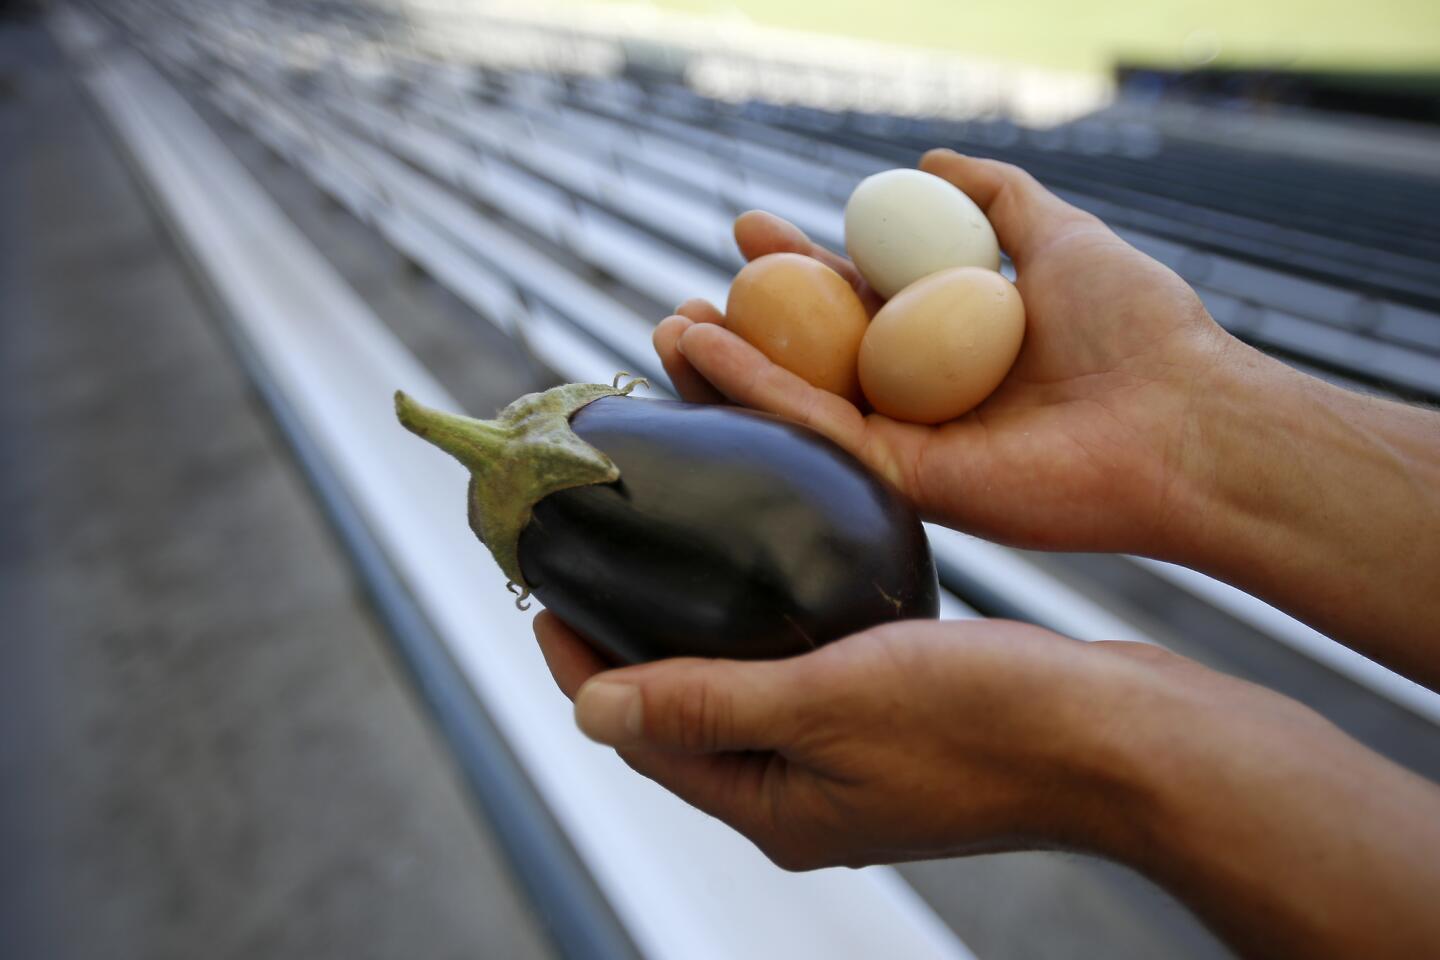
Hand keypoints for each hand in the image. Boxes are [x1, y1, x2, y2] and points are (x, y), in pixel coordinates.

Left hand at [536, 609, 1189, 869]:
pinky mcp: (893, 734)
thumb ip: (706, 706)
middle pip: (683, 721)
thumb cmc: (985, 721)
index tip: (541, 597)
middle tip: (593, 572)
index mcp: (776, 809)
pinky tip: (767, 583)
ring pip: (740, 699)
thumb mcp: (826, 702)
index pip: (643, 737)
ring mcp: (851, 771)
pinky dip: (764, 636)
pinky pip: (798, 684)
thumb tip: (591, 711)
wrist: (1118, 737)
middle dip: (630, 650)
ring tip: (666, 568)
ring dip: (695, 638)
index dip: (582, 667)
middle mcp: (804, 799)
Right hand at [655, 149, 1234, 555]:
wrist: (1182, 416)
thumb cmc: (1139, 327)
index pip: (852, 302)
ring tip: (670, 327)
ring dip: (726, 368)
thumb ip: (994, 197)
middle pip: (811, 359)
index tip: (751, 228)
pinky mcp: (904, 481)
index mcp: (946, 342)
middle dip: (746, 327)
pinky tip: (705, 349)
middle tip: (693, 293)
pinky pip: (815, 430)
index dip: (798, 267)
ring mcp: (909, 443)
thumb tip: (930, 162)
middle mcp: (919, 395)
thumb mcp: (1057, 234)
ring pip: (797, 403)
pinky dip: (755, 389)